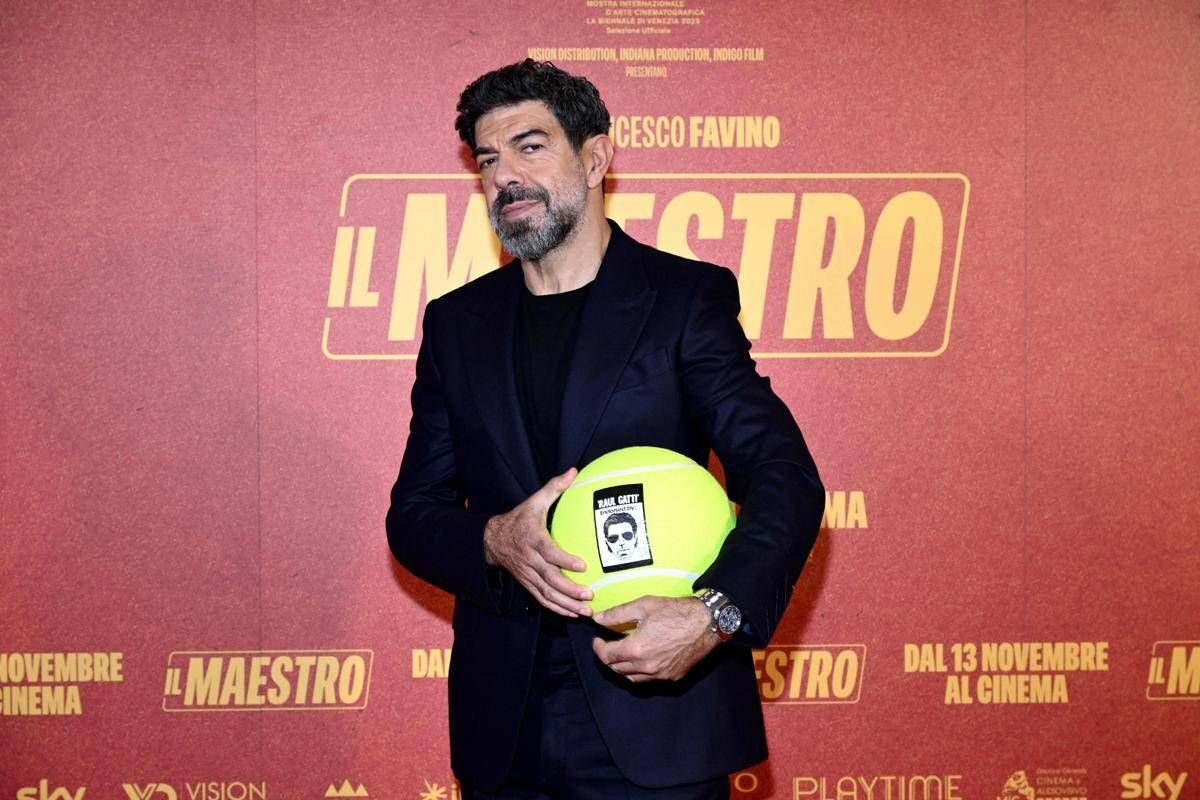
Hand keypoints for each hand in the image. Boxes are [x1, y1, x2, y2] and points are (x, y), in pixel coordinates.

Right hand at [483, 467, 592, 617]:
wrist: (492, 540)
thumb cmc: (519, 519)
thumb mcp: (534, 502)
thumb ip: (554, 488)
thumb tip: (574, 472)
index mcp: (532, 539)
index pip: (549, 552)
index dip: (564, 560)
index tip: (582, 565)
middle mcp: (530, 560)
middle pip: (550, 579)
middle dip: (570, 590)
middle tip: (590, 596)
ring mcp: (528, 575)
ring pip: (547, 594)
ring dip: (567, 605)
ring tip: (586, 611)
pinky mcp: (528, 584)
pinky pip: (542, 600)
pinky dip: (557, 609)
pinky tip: (572, 614)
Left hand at [591, 596, 719, 681]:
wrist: (707, 623)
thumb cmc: (676, 611)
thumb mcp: (643, 605)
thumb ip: (617, 614)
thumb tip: (598, 618)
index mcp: (636, 649)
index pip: (607, 656)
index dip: (598, 647)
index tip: (598, 639)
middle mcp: (646, 667)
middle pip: (617, 669)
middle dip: (608, 657)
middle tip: (609, 645)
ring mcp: (660, 674)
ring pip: (631, 678)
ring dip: (623, 667)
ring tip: (624, 653)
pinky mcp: (672, 677)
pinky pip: (649, 680)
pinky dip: (640, 672)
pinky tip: (643, 659)